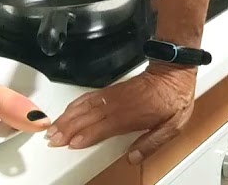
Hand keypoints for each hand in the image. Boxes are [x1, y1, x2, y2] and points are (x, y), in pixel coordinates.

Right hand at [46, 64, 195, 163]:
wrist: (173, 71)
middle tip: (53, 139)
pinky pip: (90, 97)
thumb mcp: (173, 126)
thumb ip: (152, 143)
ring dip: (68, 117)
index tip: (72, 143)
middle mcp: (121, 104)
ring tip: (53, 127)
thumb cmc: (174, 99)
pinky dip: (76, 104)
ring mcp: (115, 95)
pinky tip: (68, 111)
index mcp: (134, 114)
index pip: (105, 126)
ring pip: (86, 106)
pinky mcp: (113, 90)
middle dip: (69, 128)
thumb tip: (133, 157)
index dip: (87, 135)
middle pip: (89, 116)